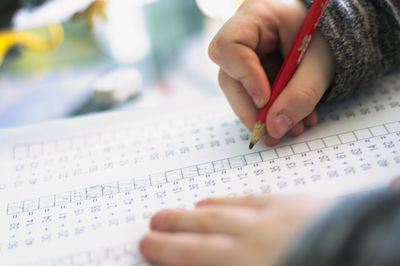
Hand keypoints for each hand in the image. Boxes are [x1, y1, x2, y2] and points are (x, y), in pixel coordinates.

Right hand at [139, 194, 331, 265]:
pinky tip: (220, 200)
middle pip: (204, 230)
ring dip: (198, 212)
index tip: (148, 243)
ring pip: (225, 211)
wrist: (371, 249)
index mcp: (249, 263)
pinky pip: (251, 198)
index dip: (169, 249)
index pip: (196, 255)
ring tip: (179, 210)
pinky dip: (230, 200)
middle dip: (175, 226)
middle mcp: (255, 238)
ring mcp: (273, 218)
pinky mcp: (292, 204)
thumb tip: (217, 256)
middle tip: (153, 220)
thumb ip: (232, 263)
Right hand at [208, 0, 335, 145]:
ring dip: (266, 116)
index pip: (230, 46)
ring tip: (293, 128)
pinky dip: (273, 112)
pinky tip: (293, 119)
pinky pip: (253, 97)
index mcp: (256, 17)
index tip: (264, 100)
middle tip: (273, 134)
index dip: (244, 76)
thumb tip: (275, 129)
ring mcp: (244, 57)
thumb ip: (300, 94)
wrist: (331, 34)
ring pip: (240, 92)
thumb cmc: (325, 37)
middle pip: (230, 77)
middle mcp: (243, 37)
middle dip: (253, 110)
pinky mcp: (251, 73)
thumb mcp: (319, 64)